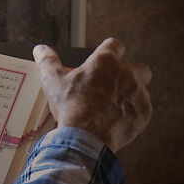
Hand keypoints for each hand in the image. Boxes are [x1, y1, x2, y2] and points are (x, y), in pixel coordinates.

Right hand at [32, 37, 152, 153]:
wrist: (86, 138)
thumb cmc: (70, 107)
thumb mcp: (53, 82)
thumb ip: (48, 62)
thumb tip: (40, 49)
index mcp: (106, 61)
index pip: (115, 45)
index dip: (110, 52)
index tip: (104, 62)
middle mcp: (127, 73)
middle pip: (139, 68)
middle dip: (131, 74)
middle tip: (115, 86)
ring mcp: (139, 93)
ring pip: (141, 90)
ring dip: (131, 95)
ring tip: (113, 108)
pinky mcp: (144, 113)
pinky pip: (142, 109)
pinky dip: (133, 114)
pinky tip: (118, 121)